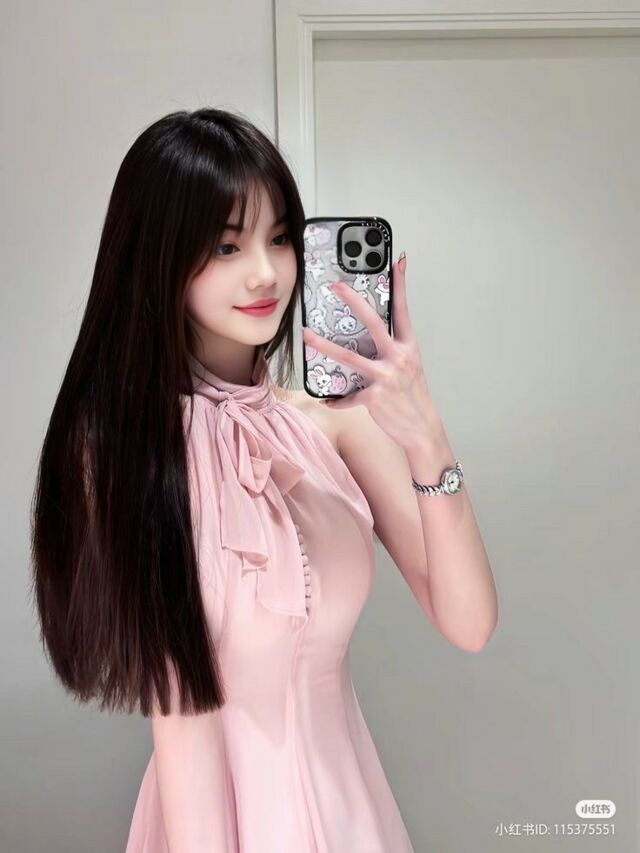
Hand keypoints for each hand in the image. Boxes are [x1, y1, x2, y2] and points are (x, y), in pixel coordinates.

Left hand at [301, 253, 442, 450]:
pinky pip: (348, 396)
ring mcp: (386, 377)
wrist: (422, 428)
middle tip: (335, 286)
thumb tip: (370, 338)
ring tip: (307, 335)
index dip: (401, 285)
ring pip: (349, 357)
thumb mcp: (409, 367)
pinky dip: (336, 399)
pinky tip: (327, 399)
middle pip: (373, 324)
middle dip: (353, 302)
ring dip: (324, 345)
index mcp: (408, 347)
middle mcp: (398, 358)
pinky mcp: (374, 397)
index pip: (404, 310)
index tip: (397, 262)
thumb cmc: (412, 397)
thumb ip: (392, 350)